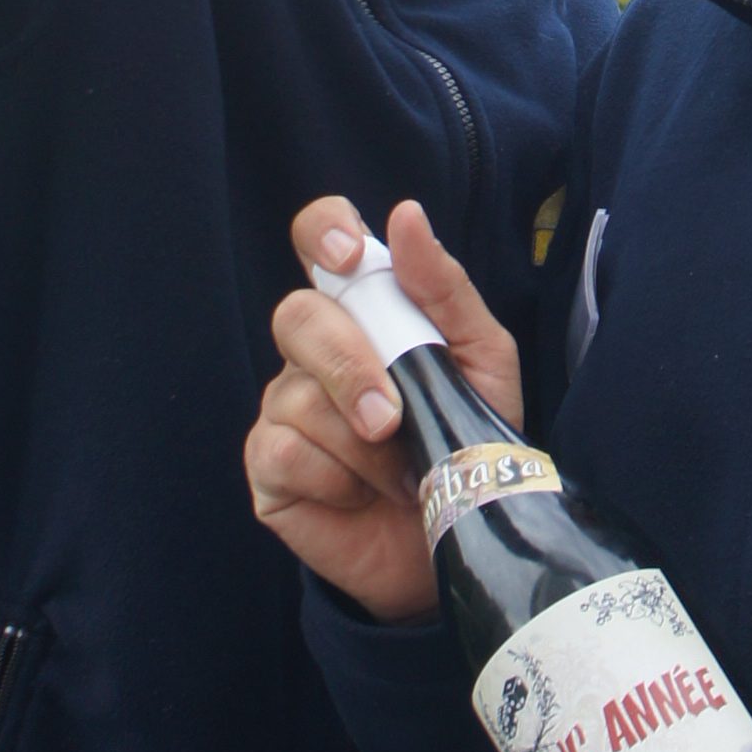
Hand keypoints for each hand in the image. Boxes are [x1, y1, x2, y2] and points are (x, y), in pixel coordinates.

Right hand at [246, 198, 523, 625]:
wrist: (459, 535)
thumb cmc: (469, 439)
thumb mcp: (482, 358)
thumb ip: (445, 287)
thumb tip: (406, 216)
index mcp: (363, 310)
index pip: (319, 239)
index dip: (323, 232)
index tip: (348, 255)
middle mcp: (314, 350)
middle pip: (298, 317)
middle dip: (350, 368)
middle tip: (391, 419)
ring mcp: (284, 407)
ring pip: (297, 396)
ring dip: (361, 445)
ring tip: (399, 472)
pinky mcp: (268, 467)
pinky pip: (283, 451)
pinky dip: (334, 478)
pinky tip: (360, 494)